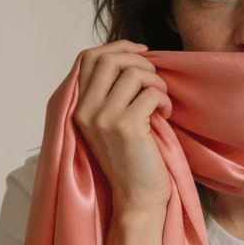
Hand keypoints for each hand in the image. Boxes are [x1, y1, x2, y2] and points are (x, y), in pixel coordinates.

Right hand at [71, 40, 172, 212]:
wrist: (136, 198)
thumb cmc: (130, 159)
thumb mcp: (110, 122)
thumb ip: (110, 92)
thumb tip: (131, 56)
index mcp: (78, 107)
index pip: (88, 58)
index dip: (117, 46)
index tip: (141, 51)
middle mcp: (85, 110)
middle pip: (108, 58)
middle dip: (139, 60)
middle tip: (154, 79)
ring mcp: (103, 118)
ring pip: (133, 73)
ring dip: (155, 81)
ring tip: (161, 100)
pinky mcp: (125, 126)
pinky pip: (150, 93)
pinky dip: (163, 99)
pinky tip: (165, 114)